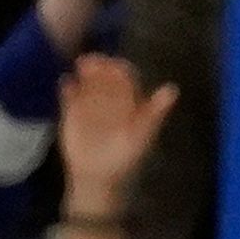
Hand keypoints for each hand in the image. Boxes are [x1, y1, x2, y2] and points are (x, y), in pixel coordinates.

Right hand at [56, 53, 175, 218]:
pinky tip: (67, 84)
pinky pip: (69, 94)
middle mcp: (109, 97)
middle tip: (93, 61)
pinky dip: (67, 88)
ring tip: (81, 66)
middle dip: (99, 66)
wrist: (99, 177)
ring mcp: (89, 102)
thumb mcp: (143, 134)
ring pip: (87, 80)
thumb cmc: (124, 157)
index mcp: (127, 100)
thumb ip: (155, 112)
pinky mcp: (71, 111)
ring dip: (84, 72)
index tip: (114, 65)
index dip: (120, 69)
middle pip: (104, 74)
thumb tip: (173, 88)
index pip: (124, 77)